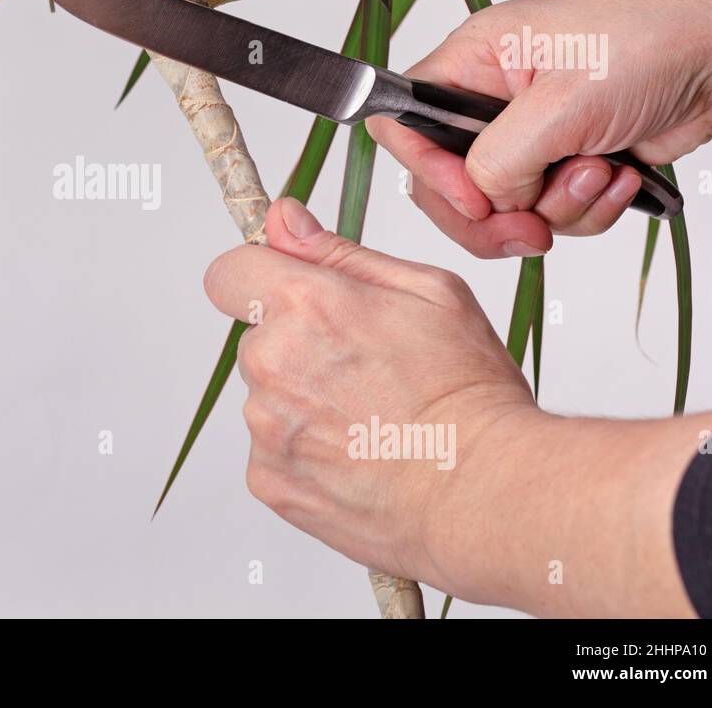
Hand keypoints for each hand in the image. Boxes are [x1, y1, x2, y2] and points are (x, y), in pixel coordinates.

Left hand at [203, 196, 534, 581]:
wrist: (483, 491)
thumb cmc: (467, 392)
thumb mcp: (427, 292)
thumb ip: (340, 253)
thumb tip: (283, 221)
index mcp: (303, 304)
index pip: (228, 273)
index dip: (258, 280)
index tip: (286, 296)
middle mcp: (272, 362)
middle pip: (258, 340)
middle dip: (298, 347)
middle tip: (365, 372)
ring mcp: (265, 426)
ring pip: (268, 398)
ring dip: (303, 402)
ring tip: (371, 421)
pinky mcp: (269, 479)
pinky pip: (274, 451)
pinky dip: (307, 452)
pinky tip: (359, 456)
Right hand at [367, 0, 711, 257]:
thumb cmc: (653, 46)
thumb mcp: (561, 103)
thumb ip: (498, 159)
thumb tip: (485, 200)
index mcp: (473, 59)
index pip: (403, 122)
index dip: (426, 169)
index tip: (472, 199)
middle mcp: (491, 98)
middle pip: (447, 181)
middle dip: (492, 214)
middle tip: (528, 228)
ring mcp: (528, 134)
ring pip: (502, 206)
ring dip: (556, 205)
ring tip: (600, 170)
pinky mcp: (562, 162)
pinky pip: (547, 211)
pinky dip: (586, 208)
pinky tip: (618, 174)